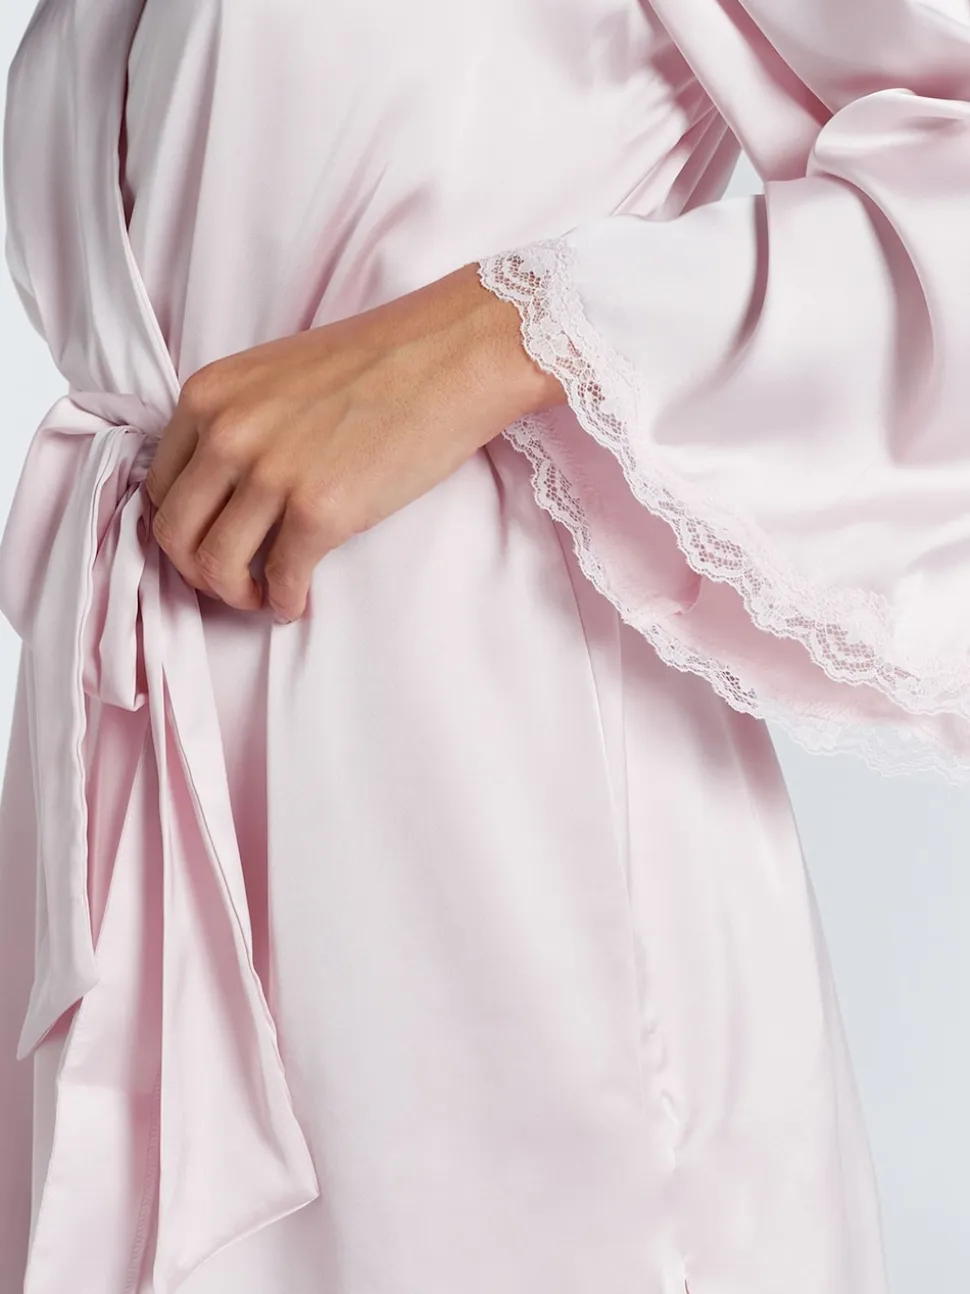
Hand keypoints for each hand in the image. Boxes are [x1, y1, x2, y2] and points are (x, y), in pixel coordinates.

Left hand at [144, 262, 564, 621]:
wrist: (451, 356)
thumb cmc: (378, 363)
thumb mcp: (275, 376)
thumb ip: (237, 422)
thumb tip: (224, 491)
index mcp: (208, 395)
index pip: (160, 486)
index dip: (182, 528)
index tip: (211, 543)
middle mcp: (226, 433)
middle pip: (175, 535)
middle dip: (199, 572)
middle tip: (234, 582)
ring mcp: (270, 474)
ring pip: (216, 567)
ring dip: (238, 595)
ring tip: (267, 595)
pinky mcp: (318, 512)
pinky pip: (280, 581)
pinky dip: (285, 602)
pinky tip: (299, 600)